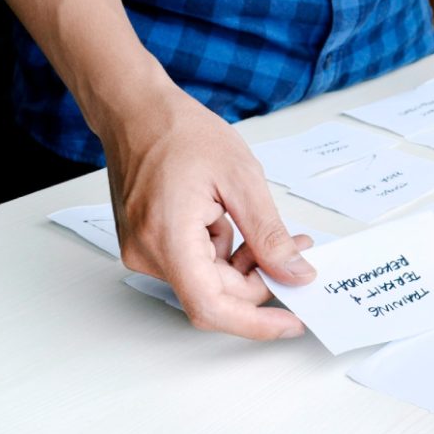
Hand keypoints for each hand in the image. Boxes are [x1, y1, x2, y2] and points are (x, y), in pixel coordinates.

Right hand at [100, 63, 316, 339]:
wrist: (134, 109)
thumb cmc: (179, 132)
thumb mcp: (242, 179)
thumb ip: (270, 235)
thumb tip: (295, 273)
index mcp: (168, 239)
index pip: (213, 307)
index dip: (256, 324)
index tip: (291, 323)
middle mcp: (148, 253)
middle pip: (216, 295)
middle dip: (261, 280)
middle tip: (299, 252)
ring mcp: (144, 250)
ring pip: (208, 281)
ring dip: (245, 264)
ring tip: (272, 230)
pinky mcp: (148, 243)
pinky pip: (195, 265)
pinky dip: (224, 253)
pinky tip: (236, 223)